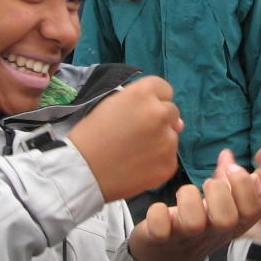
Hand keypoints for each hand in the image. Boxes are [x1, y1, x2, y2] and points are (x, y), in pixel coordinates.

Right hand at [68, 76, 182, 202]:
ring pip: (171, 136)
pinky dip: (157, 162)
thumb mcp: (111, 106)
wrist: (81, 171)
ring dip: (159, 142)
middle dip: (158, 121)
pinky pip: (169, 158)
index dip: (153, 101)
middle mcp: (160, 113)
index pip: (164, 89)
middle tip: (135, 134)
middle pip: (171, 112)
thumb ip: (143, 105)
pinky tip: (137, 166)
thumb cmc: (91, 135)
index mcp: (143, 93)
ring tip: (133, 152)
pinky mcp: (169, 164)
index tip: (139, 112)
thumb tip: (179, 123)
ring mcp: (167, 140)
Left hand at [128, 150, 260, 260]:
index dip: (246, 187)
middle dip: (219, 192)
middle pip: (227, 218)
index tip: (232, 170)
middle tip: (208, 183)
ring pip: (193, 223)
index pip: (253, 210)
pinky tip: (159, 209)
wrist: (167, 255)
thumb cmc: (196, 221)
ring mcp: (187, 237)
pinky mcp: (160, 239)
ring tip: (184, 193)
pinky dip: (158, 214)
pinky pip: (160, 229)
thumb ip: (223, 180)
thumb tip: (227, 154)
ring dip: (188, 199)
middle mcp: (212, 233)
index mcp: (232, 224)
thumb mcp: (216, 204)